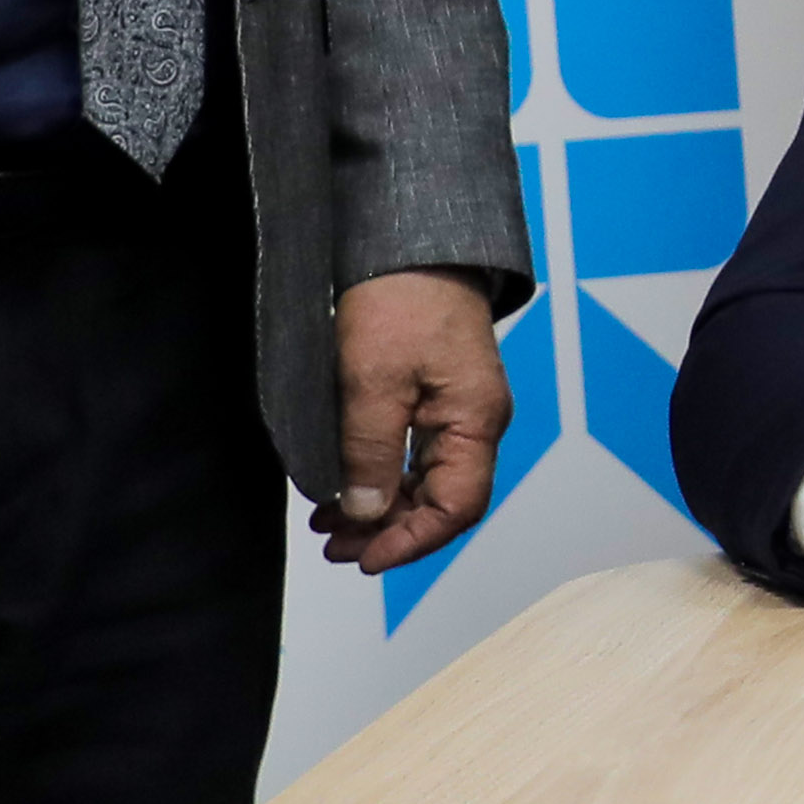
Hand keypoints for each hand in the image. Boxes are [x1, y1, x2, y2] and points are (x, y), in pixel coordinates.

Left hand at [319, 273, 515, 571]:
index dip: (412, 541)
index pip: (457, 506)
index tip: (364, 558)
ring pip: (425, 482)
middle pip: (442, 501)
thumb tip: (366, 513)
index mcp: (475, 422)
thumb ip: (370, 453)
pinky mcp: (438, 397)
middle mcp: (475, 423)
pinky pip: (416, 456)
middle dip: (388, 531)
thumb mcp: (373, 383)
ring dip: (379, 509)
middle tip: (333, 546)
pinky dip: (380, 479)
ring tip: (328, 524)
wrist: (411, 246)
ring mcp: (459, 411)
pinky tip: (344, 486)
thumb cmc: (402, 302)